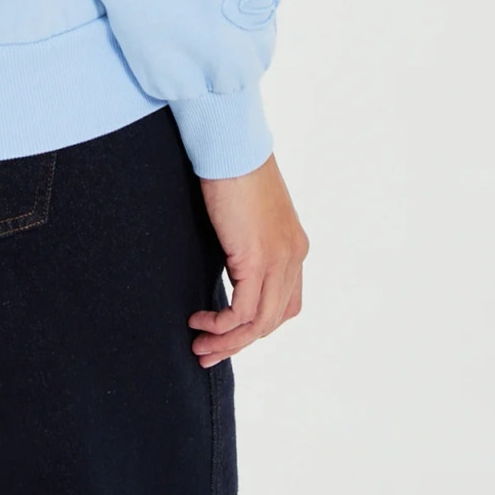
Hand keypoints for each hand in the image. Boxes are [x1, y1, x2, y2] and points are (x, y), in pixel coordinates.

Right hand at [189, 152, 307, 367]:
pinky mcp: (256, 259)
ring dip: (228, 341)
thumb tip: (229, 258)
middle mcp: (293, 257)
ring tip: (200, 346)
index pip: (286, 303)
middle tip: (208, 351)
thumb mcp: (247, 212)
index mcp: (294, 246)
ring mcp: (279, 260)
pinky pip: (243, 311)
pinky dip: (221, 324)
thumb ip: (246, 239)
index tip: (228, 330)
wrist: (230, 143)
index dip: (258, 324)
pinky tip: (200, 321)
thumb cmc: (231, 166)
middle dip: (239, 342)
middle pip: (273, 320)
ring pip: (260, 323)